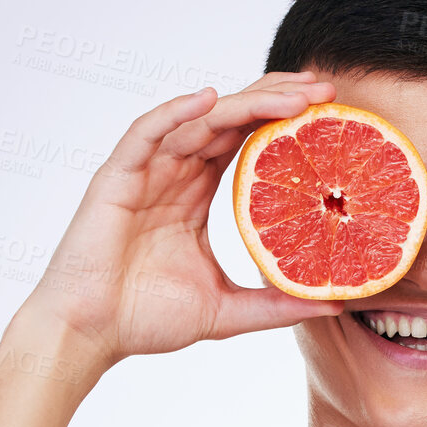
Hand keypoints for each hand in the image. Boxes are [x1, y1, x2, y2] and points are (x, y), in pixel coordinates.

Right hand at [20, 72, 344, 370]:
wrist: (89, 335)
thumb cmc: (145, 319)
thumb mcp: (227, 311)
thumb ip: (277, 304)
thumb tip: (337, 305)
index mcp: (196, 193)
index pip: (246, 140)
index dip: (284, 121)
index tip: (329, 112)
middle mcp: (174, 173)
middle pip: (231, 119)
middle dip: (277, 99)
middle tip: (325, 91)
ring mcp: (146, 172)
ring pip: (200, 121)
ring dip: (247, 103)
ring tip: (294, 96)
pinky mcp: (117, 178)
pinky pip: (147, 134)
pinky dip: (175, 113)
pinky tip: (208, 101)